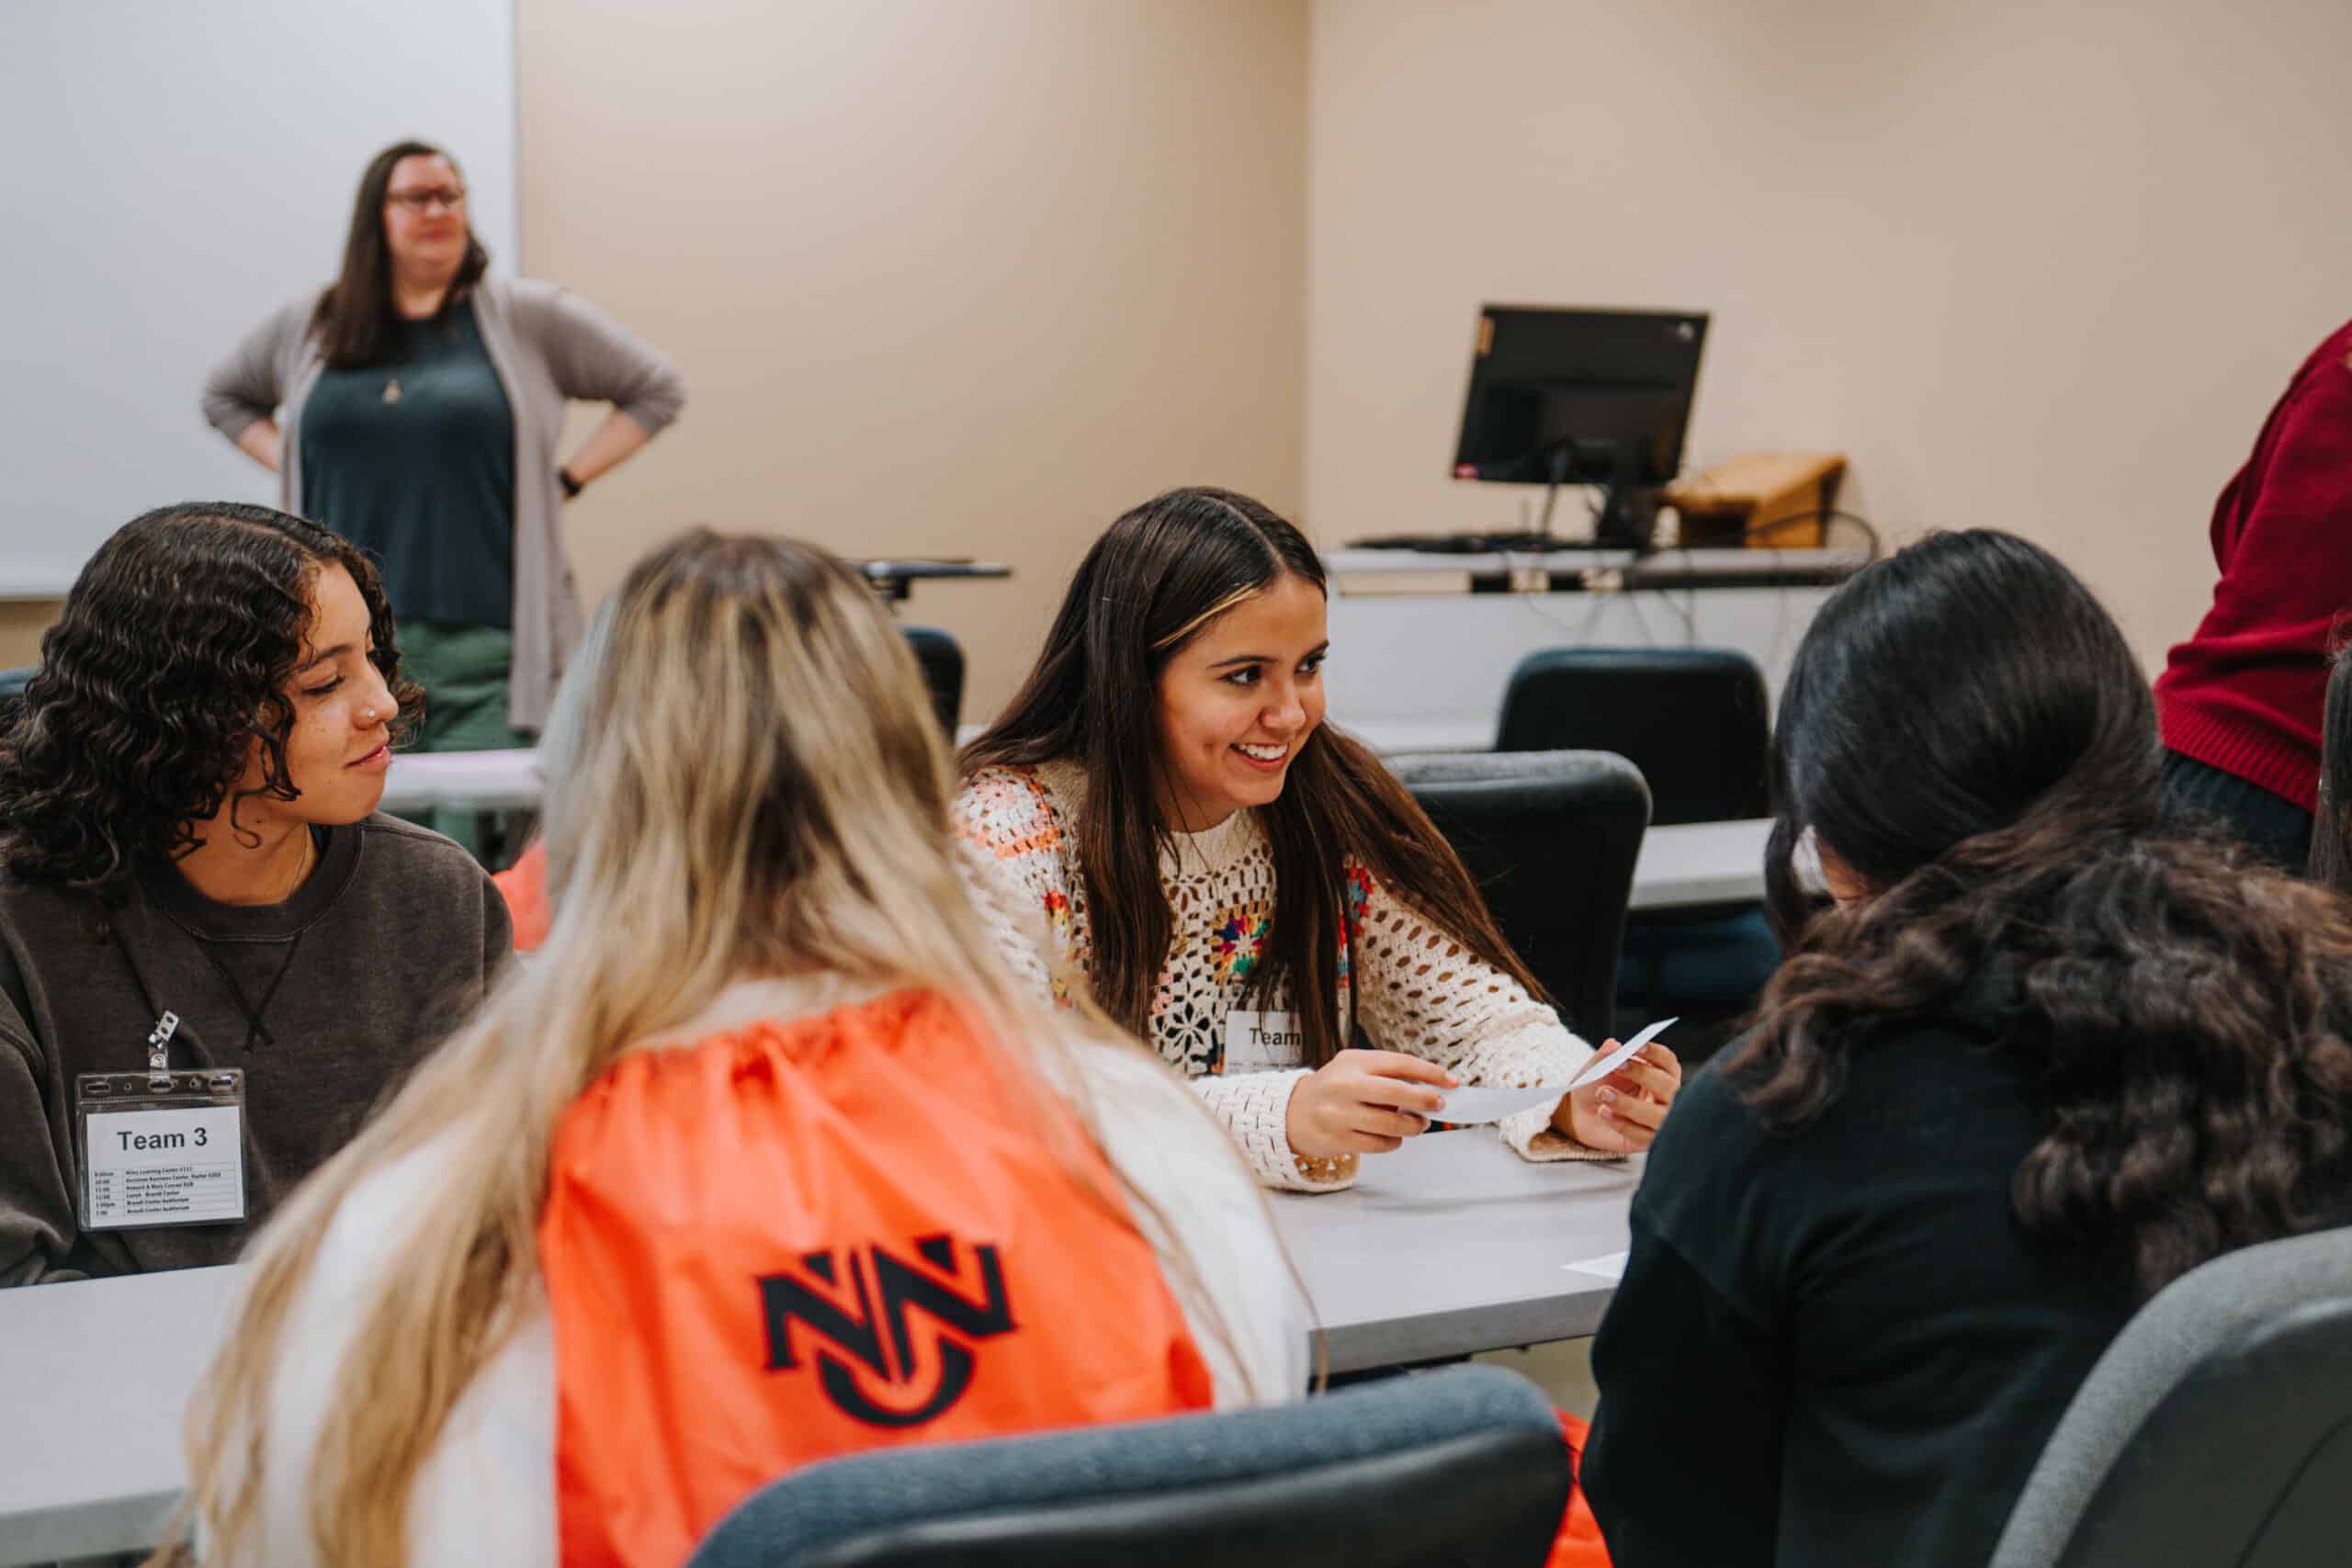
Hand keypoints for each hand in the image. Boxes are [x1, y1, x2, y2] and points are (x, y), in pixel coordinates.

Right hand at [1285, 1049, 1456, 1157]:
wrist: (1290, 1113)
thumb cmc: (1332, 1088)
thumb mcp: (1352, 1067)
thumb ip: (1385, 1073)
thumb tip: (1429, 1086)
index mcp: (1354, 1062)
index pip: (1400, 1063)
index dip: (1430, 1072)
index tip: (1451, 1082)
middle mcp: (1345, 1085)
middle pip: (1397, 1092)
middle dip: (1426, 1100)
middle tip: (1439, 1105)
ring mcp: (1340, 1113)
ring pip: (1392, 1123)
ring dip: (1413, 1126)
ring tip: (1418, 1124)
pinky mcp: (1339, 1138)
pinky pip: (1380, 1143)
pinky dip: (1394, 1141)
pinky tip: (1393, 1136)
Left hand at [1554, 1039, 1682, 1153]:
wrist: (1578, 1112)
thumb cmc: (1595, 1085)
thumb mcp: (1596, 1067)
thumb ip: (1605, 1056)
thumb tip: (1613, 1045)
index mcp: (1658, 1074)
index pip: (1668, 1063)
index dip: (1656, 1054)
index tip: (1636, 1048)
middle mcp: (1664, 1098)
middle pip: (1670, 1087)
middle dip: (1644, 1075)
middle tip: (1617, 1066)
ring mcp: (1658, 1121)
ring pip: (1660, 1116)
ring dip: (1630, 1104)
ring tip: (1603, 1094)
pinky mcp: (1647, 1141)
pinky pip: (1643, 1136)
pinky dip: (1623, 1124)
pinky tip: (1604, 1113)